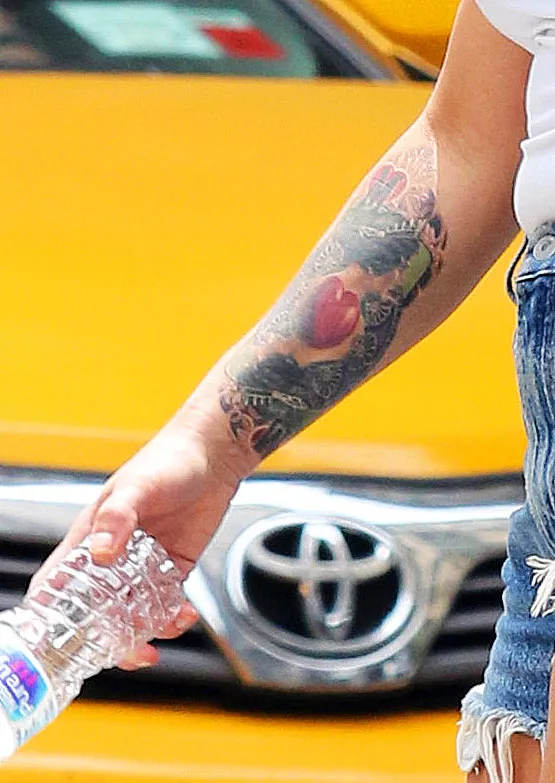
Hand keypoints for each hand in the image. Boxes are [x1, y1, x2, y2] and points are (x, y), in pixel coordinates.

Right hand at [30, 422, 243, 669]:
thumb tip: (101, 553)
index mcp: (90, 536)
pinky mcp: (173, 567)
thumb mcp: (138, 487)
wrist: (212, 456)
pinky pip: (166, 603)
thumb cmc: (167, 461)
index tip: (56, 642)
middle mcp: (113, 556)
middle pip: (96, 609)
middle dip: (106, 638)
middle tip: (127, 652)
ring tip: (162, 635)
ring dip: (144, 632)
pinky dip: (173, 617)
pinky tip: (185, 614)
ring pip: (132, 613)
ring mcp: (142, 565)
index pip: (57, 581)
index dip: (50, 613)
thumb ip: (118, 518)